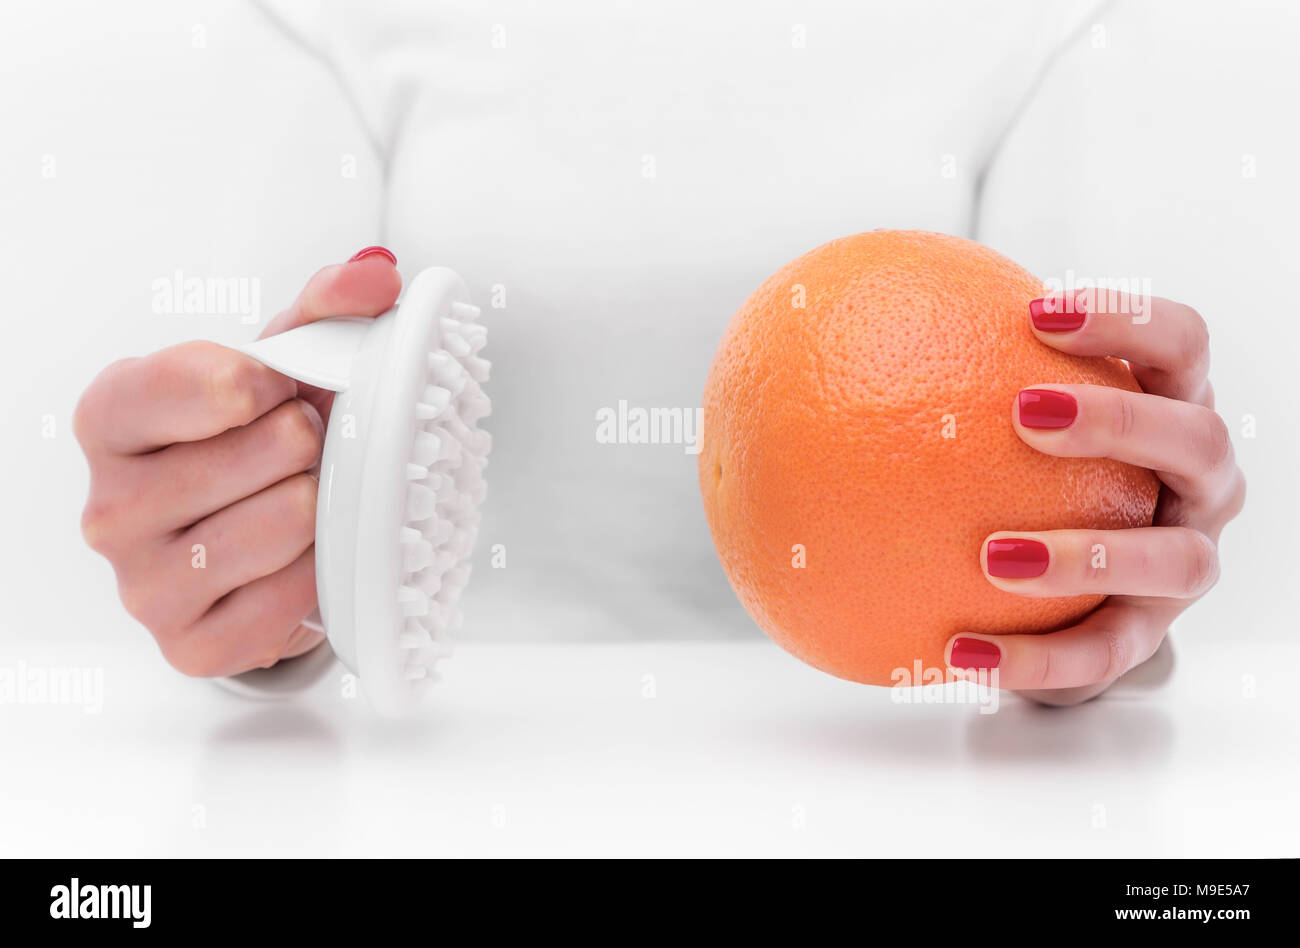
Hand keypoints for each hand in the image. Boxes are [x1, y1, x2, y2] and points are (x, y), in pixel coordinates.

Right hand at [75, 248, 400, 676]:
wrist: (249, 544)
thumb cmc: (252, 443)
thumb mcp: (279, 366)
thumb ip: (325, 309)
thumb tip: (378, 272)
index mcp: (113, 417)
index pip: (203, 381)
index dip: (268, 381)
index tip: (278, 388)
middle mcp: (109, 505)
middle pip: (272, 448)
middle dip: (307, 444)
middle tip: (296, 454)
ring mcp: (143, 585)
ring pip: (292, 519)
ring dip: (322, 507)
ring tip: (301, 500)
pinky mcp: (192, 644)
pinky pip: (297, 593)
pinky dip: (321, 571)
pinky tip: (302, 557)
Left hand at [945, 290, 1245, 704]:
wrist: (1051, 585)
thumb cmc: (1018, 469)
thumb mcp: (991, 418)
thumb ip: (944, 371)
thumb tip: (817, 332)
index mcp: (1171, 407)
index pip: (1179, 344)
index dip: (1124, 320)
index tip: (1034, 311)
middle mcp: (1199, 482)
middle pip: (1195, 439)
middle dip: (1117, 420)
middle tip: (1023, 413)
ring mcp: (1186, 561)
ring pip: (1175, 559)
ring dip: (1089, 554)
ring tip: (993, 555)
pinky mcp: (1149, 635)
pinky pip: (1102, 655)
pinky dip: (1036, 658)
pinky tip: (957, 653)